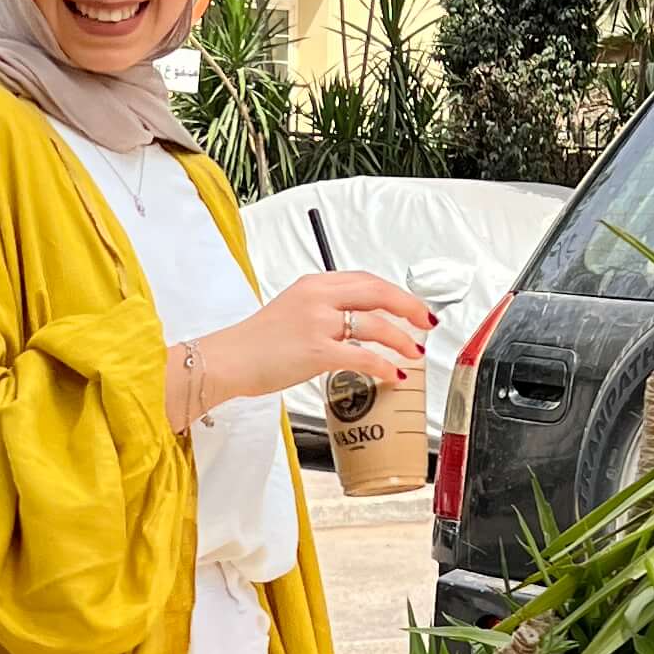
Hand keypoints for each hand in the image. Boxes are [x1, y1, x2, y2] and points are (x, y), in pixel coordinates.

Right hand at [196, 268, 433, 409]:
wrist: (228, 360)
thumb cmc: (256, 343)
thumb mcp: (291, 311)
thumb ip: (323, 311)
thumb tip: (355, 325)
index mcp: (313, 284)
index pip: (365, 279)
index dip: (395, 292)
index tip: (410, 306)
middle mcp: (318, 298)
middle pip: (378, 293)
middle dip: (409, 308)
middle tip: (425, 322)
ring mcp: (317, 323)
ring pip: (376, 324)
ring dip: (401, 339)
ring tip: (413, 352)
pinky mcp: (316, 351)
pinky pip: (363, 356)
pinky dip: (384, 365)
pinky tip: (393, 374)